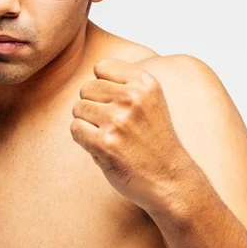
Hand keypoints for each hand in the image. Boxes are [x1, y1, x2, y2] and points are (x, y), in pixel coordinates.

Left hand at [70, 58, 186, 210]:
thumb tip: (87, 81)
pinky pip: (75, 129)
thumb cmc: (154, 143)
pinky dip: (83, 139)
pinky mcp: (105, 143)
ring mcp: (118, 120)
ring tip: (108, 136)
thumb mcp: (150, 103)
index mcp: (146, 84)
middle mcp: (133, 98)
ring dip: (86, 123)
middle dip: (92, 106)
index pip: (102, 67)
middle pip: (86, 88)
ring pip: (78, 108)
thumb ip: (124, 87)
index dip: (102, 87)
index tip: (116, 105)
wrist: (170, 179)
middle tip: (111, 126)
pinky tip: (101, 148)